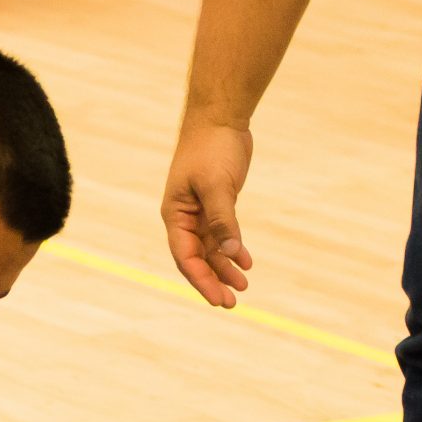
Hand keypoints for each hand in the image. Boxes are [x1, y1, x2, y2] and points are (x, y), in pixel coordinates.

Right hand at [161, 121, 254, 307]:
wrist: (219, 118)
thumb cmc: (211, 149)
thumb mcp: (217, 186)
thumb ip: (223, 220)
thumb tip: (232, 252)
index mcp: (175, 215)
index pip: (185, 256)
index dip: (202, 280)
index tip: (219, 299)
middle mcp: (183, 218)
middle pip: (196, 258)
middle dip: (212, 281)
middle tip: (231, 303)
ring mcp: (199, 212)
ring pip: (210, 249)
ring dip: (224, 267)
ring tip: (243, 286)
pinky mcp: (216, 204)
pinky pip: (221, 234)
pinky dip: (233, 248)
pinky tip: (246, 261)